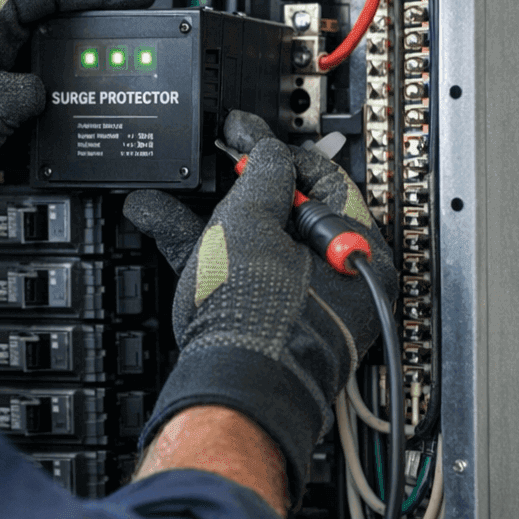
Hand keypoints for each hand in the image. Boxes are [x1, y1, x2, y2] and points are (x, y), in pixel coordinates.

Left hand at [0, 0, 153, 270]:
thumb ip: (22, 92)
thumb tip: (51, 92)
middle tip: (142, 3)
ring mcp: (0, 50)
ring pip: (58, 23)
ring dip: (92, 25)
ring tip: (129, 29)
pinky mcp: (8, 78)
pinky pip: (53, 57)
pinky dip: (80, 57)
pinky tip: (101, 66)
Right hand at [122, 111, 397, 500]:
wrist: (232, 386)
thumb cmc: (258, 317)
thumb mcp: (253, 220)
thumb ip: (263, 175)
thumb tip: (265, 150)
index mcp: (357, 250)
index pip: (326, 177)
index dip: (280, 148)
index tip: (246, 132)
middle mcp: (335, 279)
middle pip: (290, 210)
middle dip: (246, 182)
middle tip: (219, 160)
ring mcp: (300, 303)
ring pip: (257, 240)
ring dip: (214, 212)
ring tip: (180, 188)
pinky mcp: (264, 320)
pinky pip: (236, 268)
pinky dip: (202, 245)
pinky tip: (161, 220)